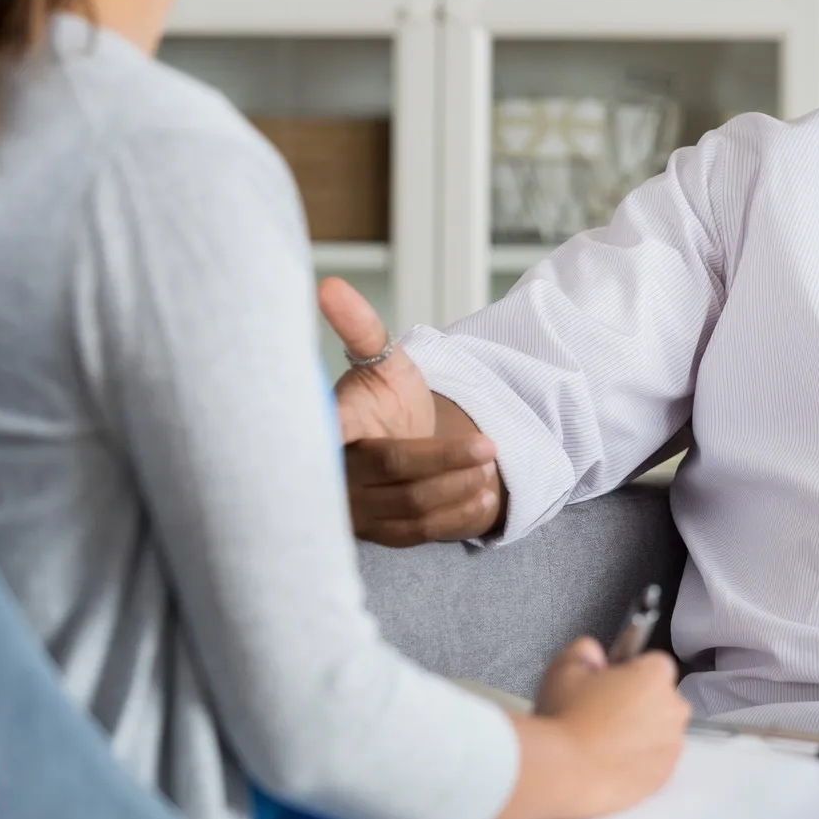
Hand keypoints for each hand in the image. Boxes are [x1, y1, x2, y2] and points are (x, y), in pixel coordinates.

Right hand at [319, 277, 503, 544]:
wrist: (400, 444)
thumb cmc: (385, 400)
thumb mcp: (381, 360)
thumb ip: (360, 326)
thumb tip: (329, 285)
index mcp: (330, 428)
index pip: (330, 433)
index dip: (336, 435)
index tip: (348, 433)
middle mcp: (335, 474)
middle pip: (394, 469)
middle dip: (446, 459)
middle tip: (490, 445)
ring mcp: (357, 510)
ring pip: (412, 505)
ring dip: (458, 485)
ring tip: (490, 462)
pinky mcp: (381, 534)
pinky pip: (422, 531)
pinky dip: (457, 514)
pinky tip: (484, 492)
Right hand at [529, 639, 689, 818]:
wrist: (563, 773)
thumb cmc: (565, 718)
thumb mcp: (564, 670)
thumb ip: (585, 651)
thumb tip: (594, 656)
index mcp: (655, 676)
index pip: (654, 664)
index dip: (630, 672)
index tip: (609, 685)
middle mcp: (673, 708)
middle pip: (662, 698)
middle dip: (640, 703)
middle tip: (603, 715)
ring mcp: (672, 745)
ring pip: (660, 732)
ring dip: (642, 734)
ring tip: (604, 744)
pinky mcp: (664, 776)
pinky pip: (655, 762)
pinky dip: (640, 763)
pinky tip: (610, 764)